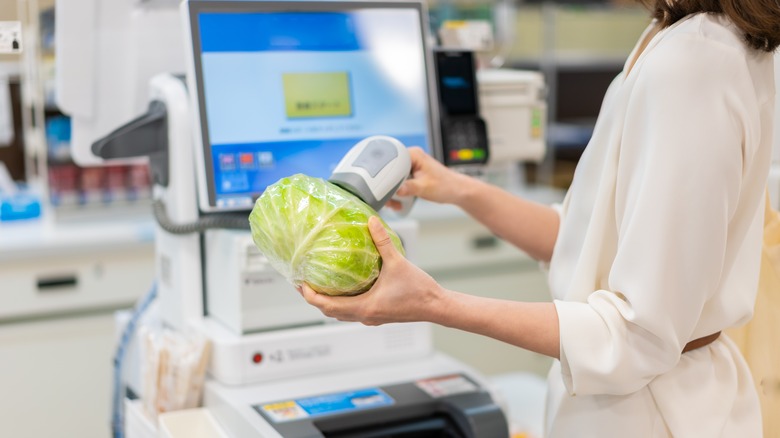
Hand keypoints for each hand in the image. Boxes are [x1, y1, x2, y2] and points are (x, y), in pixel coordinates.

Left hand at [298, 215, 443, 325]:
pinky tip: (345, 288)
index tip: (299, 283)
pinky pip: (353, 311)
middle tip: (305, 282)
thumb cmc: (419, 290)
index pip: (327, 306)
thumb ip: (383, 241)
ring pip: (341, 314)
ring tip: (320, 285)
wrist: (437, 306)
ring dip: (328, 302)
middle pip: (330, 312)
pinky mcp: (378, 315)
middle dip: (315, 298)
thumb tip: (371, 221)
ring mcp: (371, 317)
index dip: (310, 295)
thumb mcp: (397, 262)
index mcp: (364, 307)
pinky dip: (343, 302)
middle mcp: (365, 316)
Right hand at [385, 147, 470, 209]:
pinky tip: (399, 202)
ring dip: (392, 192)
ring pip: (393, 178)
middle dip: (389, 186)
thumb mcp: (425, 188)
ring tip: (396, 203)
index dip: (386, 173)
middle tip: (390, 199)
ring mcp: (410, 166)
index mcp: (414, 155)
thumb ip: (409, 188)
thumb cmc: (446, 186)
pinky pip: (398, 182)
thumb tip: (395, 190)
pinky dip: (397, 192)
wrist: (456, 191)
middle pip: (390, 170)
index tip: (383, 186)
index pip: (392, 159)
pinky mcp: (411, 175)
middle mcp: (411, 158)